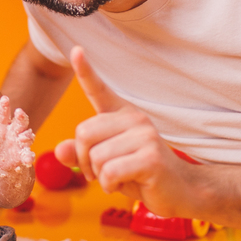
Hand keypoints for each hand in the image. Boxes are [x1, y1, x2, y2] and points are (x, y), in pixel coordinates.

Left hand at [0, 95, 35, 174]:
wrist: (3, 159)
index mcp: (4, 124)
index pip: (4, 113)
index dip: (4, 106)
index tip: (4, 98)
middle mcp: (15, 130)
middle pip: (20, 121)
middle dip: (21, 116)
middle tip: (19, 111)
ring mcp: (21, 141)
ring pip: (27, 136)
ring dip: (26, 136)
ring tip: (22, 138)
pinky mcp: (23, 154)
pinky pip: (28, 154)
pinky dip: (29, 156)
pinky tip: (28, 159)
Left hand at [53, 47, 197, 217]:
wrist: (181, 190)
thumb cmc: (140, 174)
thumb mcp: (105, 163)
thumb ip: (81, 154)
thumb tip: (59, 150)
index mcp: (122, 115)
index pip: (99, 90)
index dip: (85, 71)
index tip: (76, 50)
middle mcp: (134, 119)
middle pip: (83, 133)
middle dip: (84, 160)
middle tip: (100, 172)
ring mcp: (145, 136)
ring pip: (96, 157)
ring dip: (100, 176)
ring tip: (118, 179)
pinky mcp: (150, 158)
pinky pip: (110, 172)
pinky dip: (110, 185)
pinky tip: (125, 185)